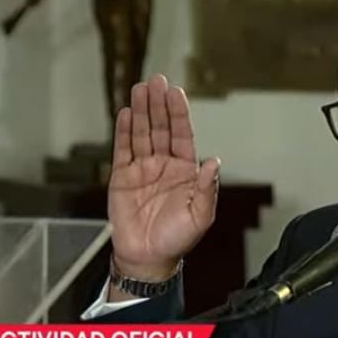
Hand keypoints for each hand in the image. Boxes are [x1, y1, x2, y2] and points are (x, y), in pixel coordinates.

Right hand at [108, 74, 219, 280]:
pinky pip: (123, 150)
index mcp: (185, 171)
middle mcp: (164, 165)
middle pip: (160, 128)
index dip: (178, 114)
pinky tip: (126, 113)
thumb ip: (208, 188)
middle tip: (156, 80)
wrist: (149, 257)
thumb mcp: (201, 215)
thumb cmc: (177, 239)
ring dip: (141, 111)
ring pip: (141, 134)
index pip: (182, 135)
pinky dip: (124, 131)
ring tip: (140, 89)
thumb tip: (215, 162)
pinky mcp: (122, 178)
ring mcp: (142, 169)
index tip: (176, 93)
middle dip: (158, 104)